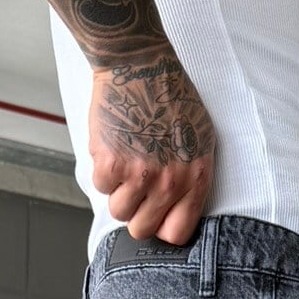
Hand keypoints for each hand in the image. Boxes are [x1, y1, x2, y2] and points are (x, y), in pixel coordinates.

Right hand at [89, 50, 214, 244]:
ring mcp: (140, 174)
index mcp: (195, 178)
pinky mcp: (112, 163)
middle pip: (142, 229)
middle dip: (135, 211)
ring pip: (118, 211)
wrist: (140, 65)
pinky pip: (99, 187)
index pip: (177, 233)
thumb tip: (176, 213)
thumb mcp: (199, 139)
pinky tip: (113, 145)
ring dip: (117, 190)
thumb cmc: (170, 97)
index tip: (155, 215)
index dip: (162, 226)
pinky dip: (101, 169)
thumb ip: (191, 179)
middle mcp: (170, 181)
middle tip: (135, 186)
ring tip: (126, 159)